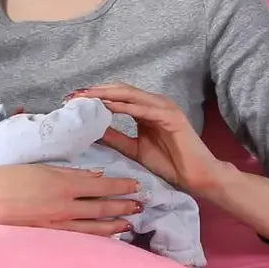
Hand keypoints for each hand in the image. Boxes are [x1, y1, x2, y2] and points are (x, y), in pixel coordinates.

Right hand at [0, 165, 141, 235]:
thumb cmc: (6, 178)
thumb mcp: (40, 167)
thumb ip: (69, 173)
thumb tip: (94, 175)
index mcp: (63, 184)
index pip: (101, 185)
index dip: (121, 186)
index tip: (136, 185)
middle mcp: (65, 206)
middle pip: (102, 208)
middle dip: (124, 207)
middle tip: (141, 206)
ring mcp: (57, 225)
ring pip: (94, 227)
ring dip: (114, 225)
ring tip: (130, 224)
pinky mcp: (48, 237)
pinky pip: (79, 239)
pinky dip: (95, 238)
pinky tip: (106, 239)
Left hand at [68, 83, 227, 196]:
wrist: (196, 177)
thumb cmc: (169, 163)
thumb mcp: (134, 149)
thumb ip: (115, 138)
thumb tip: (93, 130)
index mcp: (145, 109)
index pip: (116, 96)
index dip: (95, 96)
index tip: (72, 100)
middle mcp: (154, 103)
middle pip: (120, 90)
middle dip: (95, 91)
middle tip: (73, 95)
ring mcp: (163, 107)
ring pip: (129, 94)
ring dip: (106, 94)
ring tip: (85, 97)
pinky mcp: (170, 115)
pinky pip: (143, 108)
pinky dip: (124, 106)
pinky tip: (107, 107)